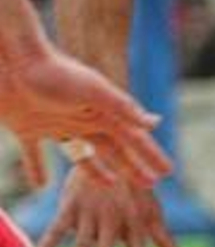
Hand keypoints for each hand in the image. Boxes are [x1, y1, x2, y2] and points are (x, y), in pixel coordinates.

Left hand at [0, 44, 170, 189]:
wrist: (11, 61)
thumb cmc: (54, 73)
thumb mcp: (92, 91)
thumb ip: (122, 106)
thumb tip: (154, 123)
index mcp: (102, 113)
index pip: (133, 139)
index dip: (151, 156)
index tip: (167, 171)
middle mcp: (84, 120)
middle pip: (113, 149)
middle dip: (133, 167)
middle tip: (149, 184)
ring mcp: (57, 125)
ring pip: (81, 155)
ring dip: (96, 171)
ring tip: (110, 184)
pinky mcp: (28, 128)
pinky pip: (36, 154)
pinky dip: (37, 170)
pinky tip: (41, 185)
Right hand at [37, 167, 184, 246]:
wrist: (113, 151)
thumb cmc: (136, 187)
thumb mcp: (153, 211)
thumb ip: (163, 238)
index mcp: (135, 223)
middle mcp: (113, 221)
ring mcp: (91, 213)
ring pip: (82, 244)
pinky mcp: (71, 205)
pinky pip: (57, 228)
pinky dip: (47, 243)